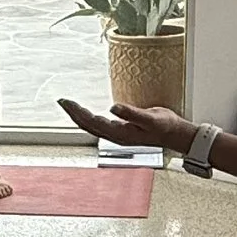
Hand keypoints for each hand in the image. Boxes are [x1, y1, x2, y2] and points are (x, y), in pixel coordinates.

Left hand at [57, 98, 199, 155]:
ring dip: (79, 116)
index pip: (92, 121)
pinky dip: (88, 118)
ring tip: (68, 105)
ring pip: (92, 126)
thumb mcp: (151, 118)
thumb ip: (131, 113)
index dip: (78, 112)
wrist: (175, 135)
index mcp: (120, 133)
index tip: (66, 101)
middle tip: (61, 100)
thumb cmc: (165, 126)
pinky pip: (99, 126)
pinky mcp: (121, 132)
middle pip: (88, 125)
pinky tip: (86, 114)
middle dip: (74, 113)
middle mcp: (116, 136)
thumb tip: (113, 107)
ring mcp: (118, 135)